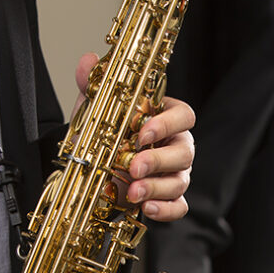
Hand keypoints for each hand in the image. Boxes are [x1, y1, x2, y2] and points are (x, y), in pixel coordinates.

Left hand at [73, 53, 194, 221]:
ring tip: (134, 192)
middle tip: (134, 167)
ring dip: (157, 187)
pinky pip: (178, 206)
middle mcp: (176, 146)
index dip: (167, 124)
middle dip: (158, 160)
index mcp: (165, 119)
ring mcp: (175, 174)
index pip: (183, 116)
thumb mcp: (96, 110)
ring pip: (180, 181)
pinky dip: (165, 210)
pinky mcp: (168, 199)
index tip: (143, 132)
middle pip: (185, 151)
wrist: (95, 169)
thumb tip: (88, 61)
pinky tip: (148, 208)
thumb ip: (95, 85)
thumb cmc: (106, 136)